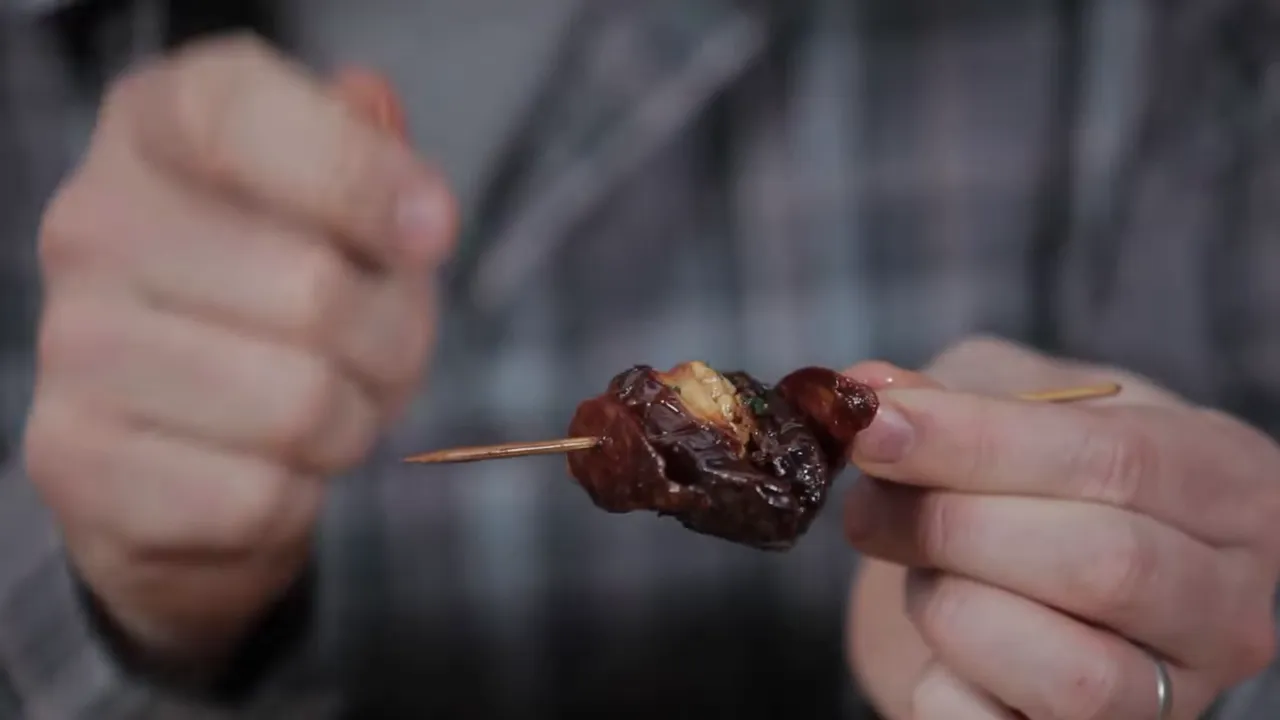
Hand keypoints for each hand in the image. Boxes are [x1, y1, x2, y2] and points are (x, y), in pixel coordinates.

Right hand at [24, 35, 456, 667]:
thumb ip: (371, 161)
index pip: (241, 116)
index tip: (434, 232)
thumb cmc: (286, 309)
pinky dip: (295, 500)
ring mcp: (70, 342)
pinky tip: (263, 470)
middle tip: (372, 357)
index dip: (361, 176)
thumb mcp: (346, 219)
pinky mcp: (72, 459)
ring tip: (320, 414)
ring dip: (349, 428)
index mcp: (156, 129)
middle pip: (315, 292)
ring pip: (299, 406)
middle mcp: (92, 222)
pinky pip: (258, 498)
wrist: (189, 447)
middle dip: (391, 347)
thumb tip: (387, 135)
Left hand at [842, 337, 1279, 718]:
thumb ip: (947, 394)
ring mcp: (1176, 695)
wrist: (1014, 571)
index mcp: (1227, 483)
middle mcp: (1227, 602)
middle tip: (870, 506)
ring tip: (923, 574)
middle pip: (1106, 565)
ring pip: (1076, 673)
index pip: (1119, 460)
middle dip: (957, 527)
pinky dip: (944, 687)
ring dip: (953, 609)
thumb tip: (871, 400)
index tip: (878, 429)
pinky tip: (936, 647)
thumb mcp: (1002, 399)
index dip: (981, 442)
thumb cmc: (1025, 469)